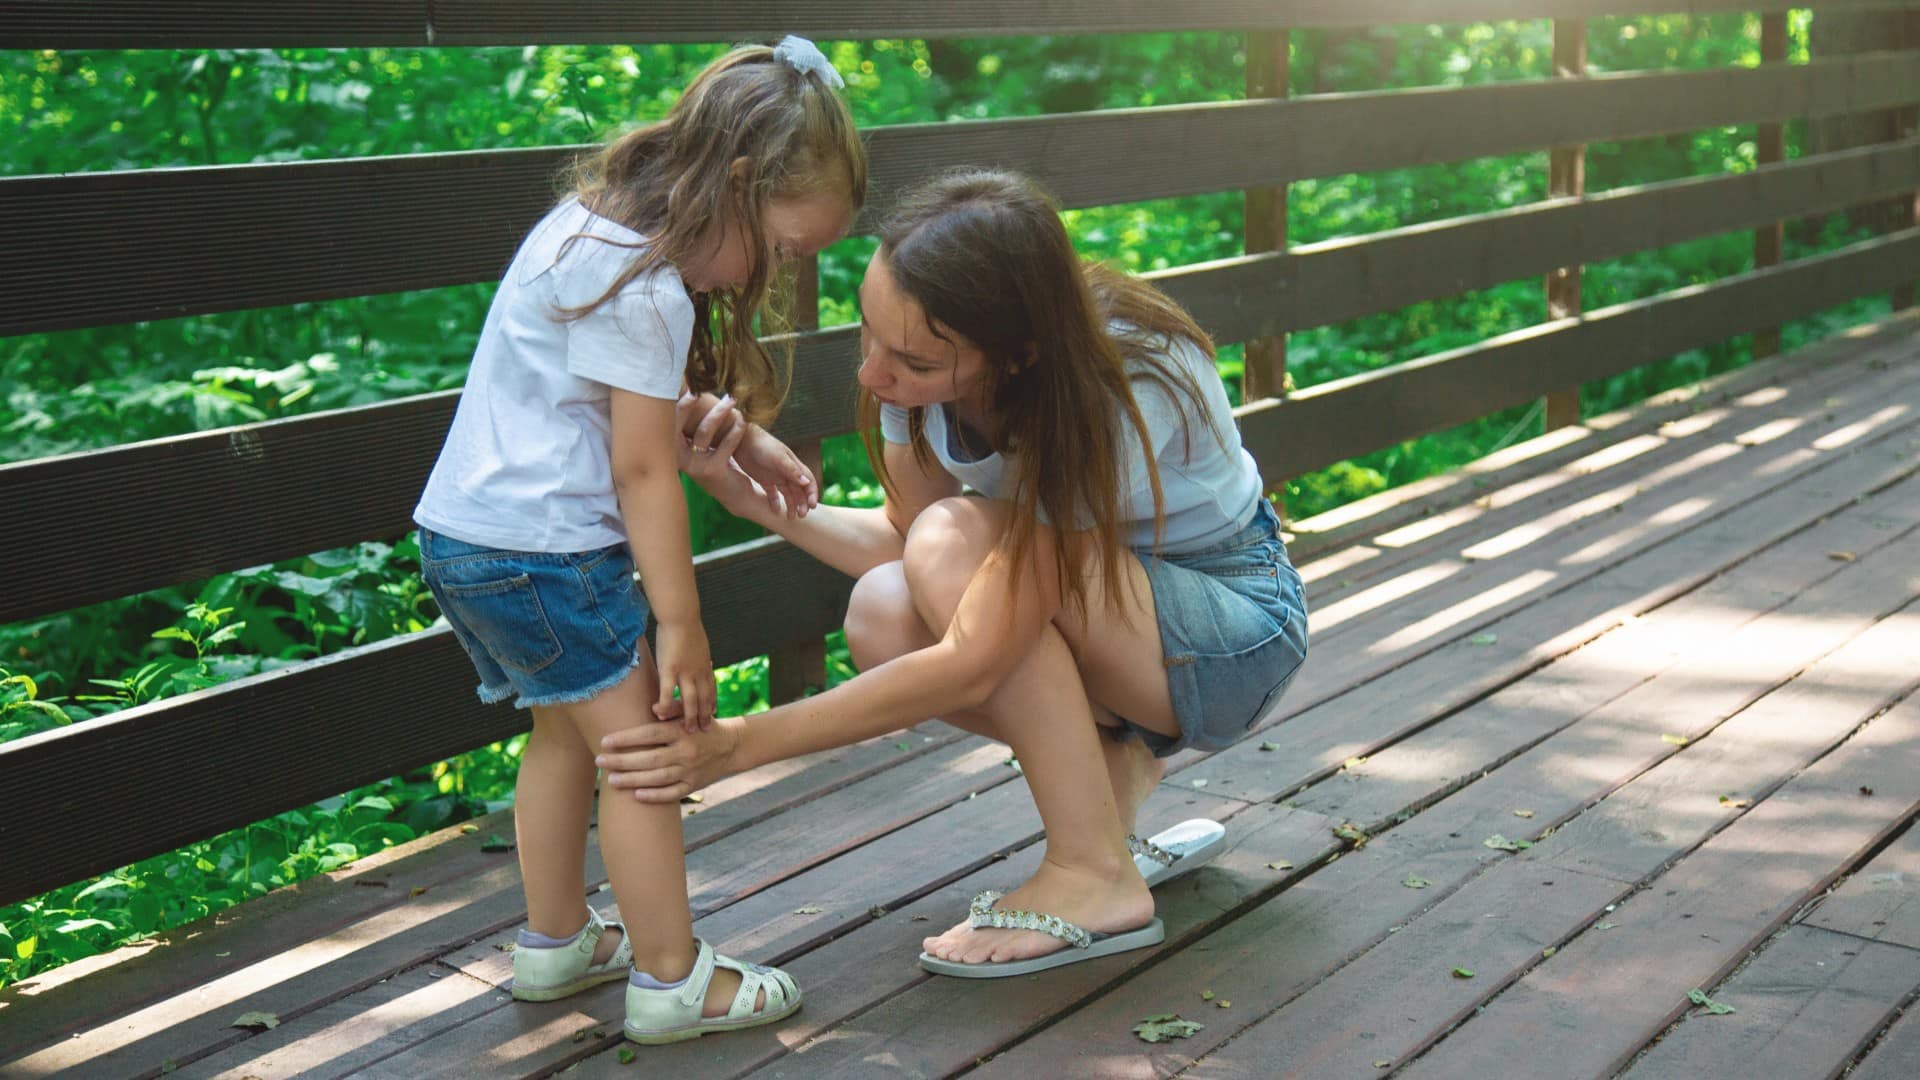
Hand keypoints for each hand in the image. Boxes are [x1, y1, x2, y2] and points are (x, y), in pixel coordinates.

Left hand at [597, 715, 744, 802]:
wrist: (732, 746)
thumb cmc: (700, 727)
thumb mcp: (690, 713)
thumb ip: (672, 708)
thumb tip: (653, 708)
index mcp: (681, 731)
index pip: (649, 735)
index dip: (626, 738)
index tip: (605, 741)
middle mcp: (686, 751)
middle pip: (649, 759)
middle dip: (622, 761)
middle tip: (600, 761)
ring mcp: (690, 770)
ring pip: (657, 778)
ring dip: (632, 780)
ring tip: (611, 781)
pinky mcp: (694, 785)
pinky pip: (672, 794)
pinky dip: (655, 796)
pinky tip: (637, 796)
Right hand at [653, 619, 714, 731]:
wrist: (681, 616)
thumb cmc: (686, 624)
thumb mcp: (698, 642)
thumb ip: (698, 653)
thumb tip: (699, 656)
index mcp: (705, 664)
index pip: (712, 688)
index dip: (713, 701)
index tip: (714, 713)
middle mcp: (698, 672)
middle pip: (705, 698)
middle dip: (706, 715)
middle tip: (705, 730)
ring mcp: (685, 672)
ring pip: (690, 701)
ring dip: (690, 717)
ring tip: (689, 730)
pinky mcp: (669, 670)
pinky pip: (667, 693)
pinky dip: (665, 706)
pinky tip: (661, 715)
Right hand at [675, 392, 779, 518]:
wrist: (737, 495)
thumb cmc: (719, 463)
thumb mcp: (703, 445)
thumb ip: (693, 425)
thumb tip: (688, 390)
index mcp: (673, 450)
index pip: (668, 423)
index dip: (672, 404)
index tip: (682, 384)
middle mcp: (679, 459)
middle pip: (676, 426)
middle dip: (686, 404)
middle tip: (698, 388)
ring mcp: (695, 466)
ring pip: (704, 432)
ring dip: (719, 413)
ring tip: (732, 400)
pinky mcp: (713, 471)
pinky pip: (724, 445)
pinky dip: (735, 430)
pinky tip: (742, 421)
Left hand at [734, 424, 818, 519]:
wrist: (739, 439)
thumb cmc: (761, 445)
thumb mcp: (777, 458)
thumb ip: (792, 470)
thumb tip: (807, 483)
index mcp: (793, 465)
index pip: (808, 481)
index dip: (812, 493)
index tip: (812, 506)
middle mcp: (787, 471)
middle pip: (799, 490)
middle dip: (802, 503)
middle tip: (801, 515)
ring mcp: (775, 476)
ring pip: (788, 494)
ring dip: (791, 505)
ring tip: (790, 517)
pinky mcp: (763, 479)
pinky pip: (772, 494)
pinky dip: (774, 502)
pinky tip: (774, 511)